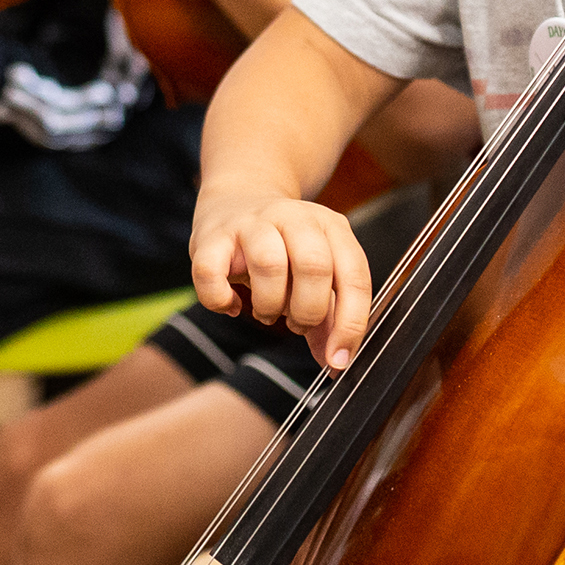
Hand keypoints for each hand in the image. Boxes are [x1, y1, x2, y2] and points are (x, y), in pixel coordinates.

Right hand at [190, 185, 372, 369]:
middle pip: (314, 266)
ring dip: (269, 305)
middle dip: (308, 312)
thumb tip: (335, 362)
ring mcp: (252, 222)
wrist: (235, 202)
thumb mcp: (313, 276)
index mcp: (331, 227)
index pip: (354, 276)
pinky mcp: (212, 235)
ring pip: (268, 264)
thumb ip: (328, 318)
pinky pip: (211, 272)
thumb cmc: (281, 249)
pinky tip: (231, 305)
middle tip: (296, 324)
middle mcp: (295, 217)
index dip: (350, 324)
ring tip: (267, 313)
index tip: (338, 360)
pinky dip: (220, 300)